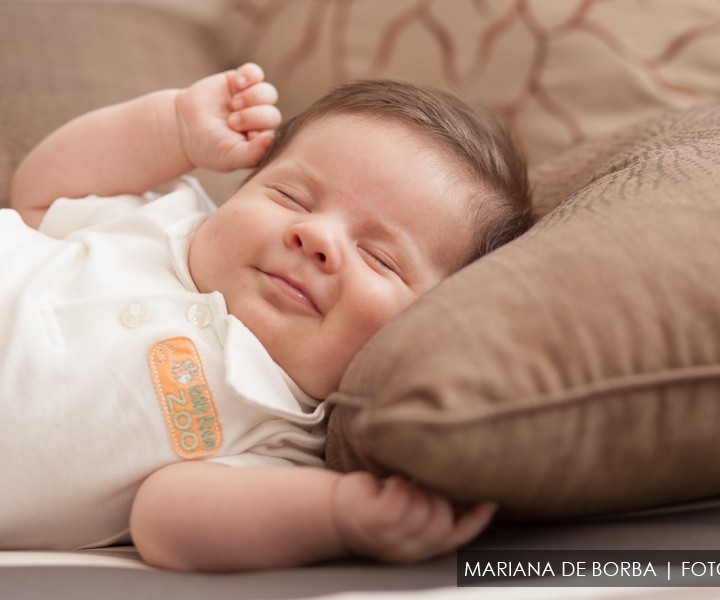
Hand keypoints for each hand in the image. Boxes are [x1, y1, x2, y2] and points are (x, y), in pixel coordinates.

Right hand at [175, 63, 280, 171]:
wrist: (184, 126)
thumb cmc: (209, 147)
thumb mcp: (230, 157)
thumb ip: (253, 154)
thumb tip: (271, 138)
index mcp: (262, 142)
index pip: (276, 136)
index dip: (262, 134)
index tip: (244, 136)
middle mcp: (261, 122)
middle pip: (272, 114)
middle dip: (252, 117)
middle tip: (232, 122)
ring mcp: (252, 101)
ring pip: (268, 93)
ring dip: (252, 97)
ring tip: (234, 104)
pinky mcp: (241, 82)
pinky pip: (256, 73)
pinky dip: (250, 75)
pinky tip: (238, 83)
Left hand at [333, 472, 495, 562]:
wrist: (333, 513)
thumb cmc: (375, 506)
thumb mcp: (409, 515)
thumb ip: (439, 508)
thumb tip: (474, 491)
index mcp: (420, 549)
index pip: (458, 536)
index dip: (477, 518)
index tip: (489, 497)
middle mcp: (407, 548)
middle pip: (443, 520)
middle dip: (439, 496)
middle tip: (423, 481)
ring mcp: (389, 536)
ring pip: (424, 507)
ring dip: (417, 487)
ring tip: (404, 482)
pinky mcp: (375, 519)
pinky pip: (403, 496)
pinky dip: (401, 483)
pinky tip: (391, 483)